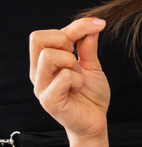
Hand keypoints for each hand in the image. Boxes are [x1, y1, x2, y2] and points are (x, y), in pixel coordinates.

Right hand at [29, 18, 109, 141]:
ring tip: (78, 78)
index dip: (75, 26)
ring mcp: (41, 87)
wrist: (95, 122)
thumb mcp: (92, 66)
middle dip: (66, 41)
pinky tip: (78, 89)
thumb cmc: (90, 95)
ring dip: (72, 63)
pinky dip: (78, 79)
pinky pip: (63, 77)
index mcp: (44, 63)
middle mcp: (38, 73)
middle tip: (78, 59)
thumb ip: (88, 46)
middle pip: (38, 38)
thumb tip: (92, 24)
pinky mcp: (49, 100)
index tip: (99, 25)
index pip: (46, 33)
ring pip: (49, 56)